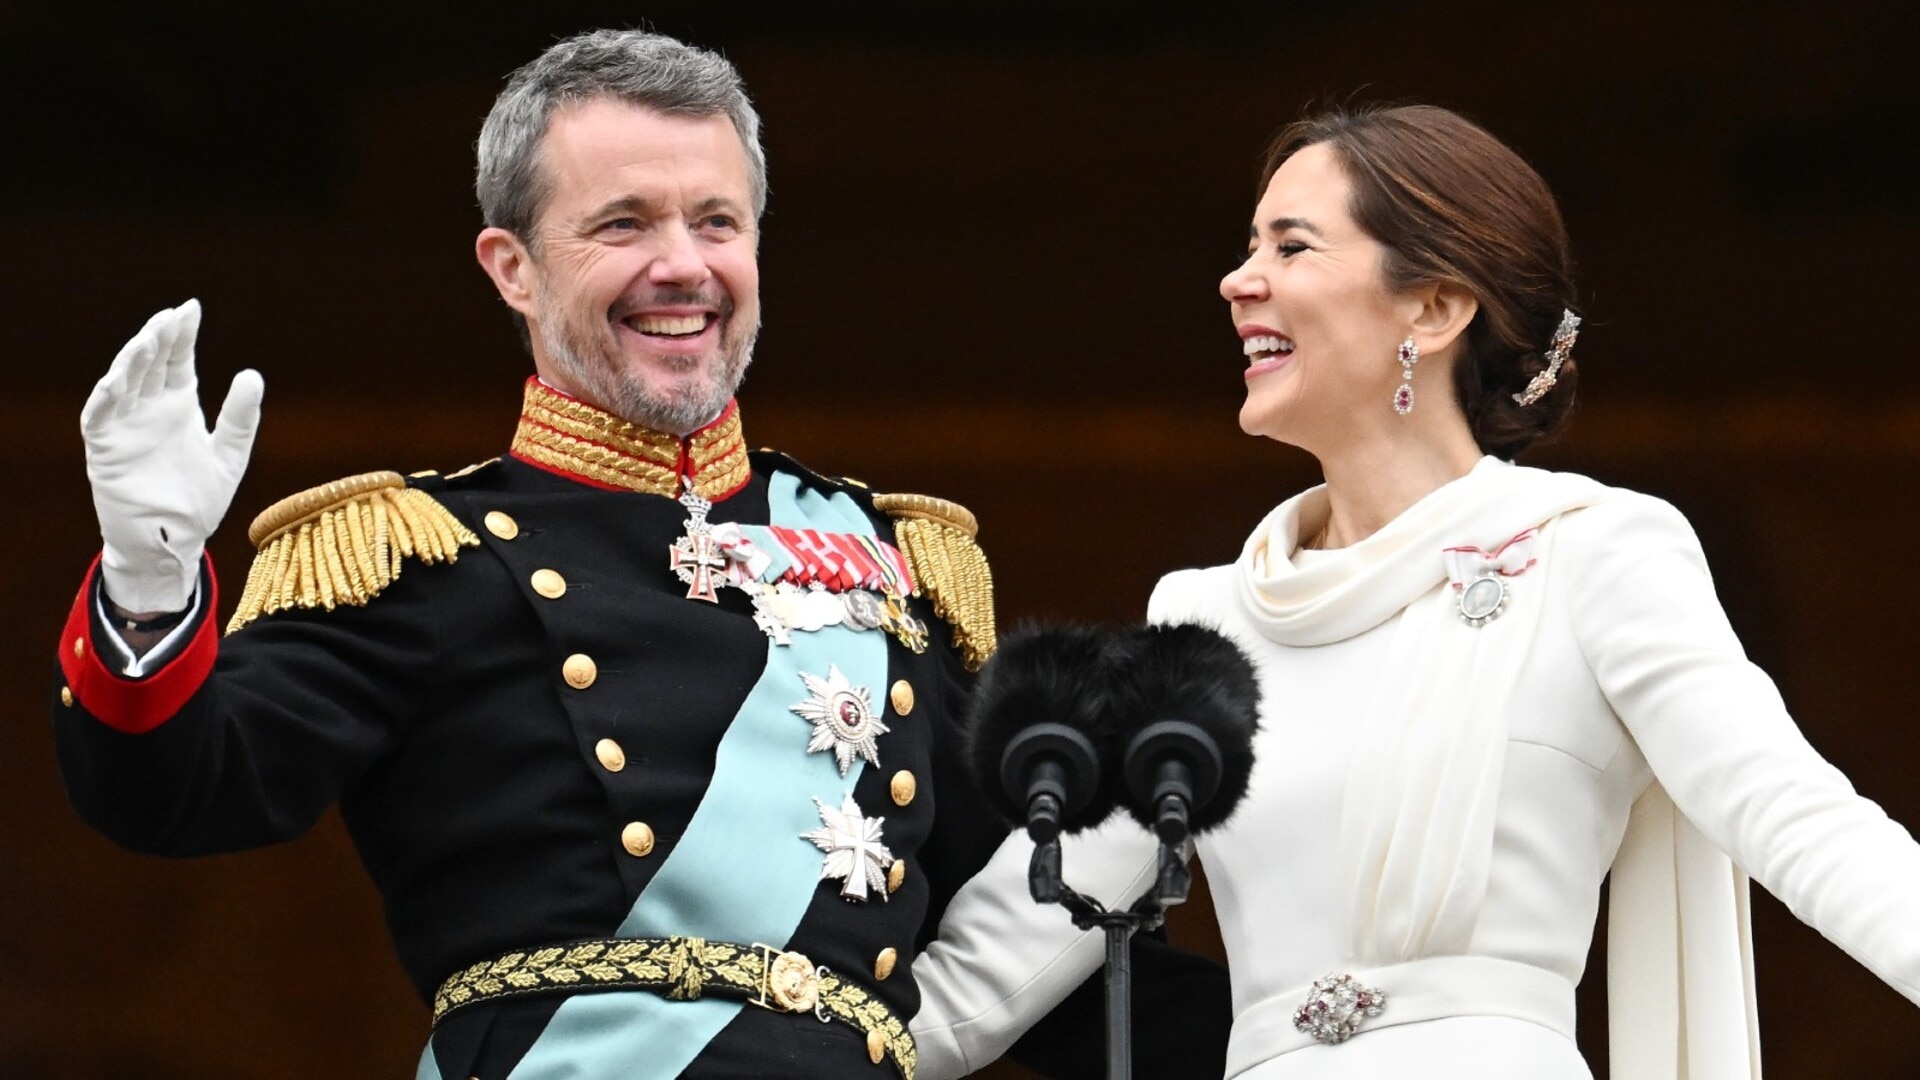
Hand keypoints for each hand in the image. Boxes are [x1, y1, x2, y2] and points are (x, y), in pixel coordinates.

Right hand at [81, 300, 263, 612]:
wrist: (174, 541)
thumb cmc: (199, 501)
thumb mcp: (228, 456)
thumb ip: (239, 419)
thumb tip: (252, 374)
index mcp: (179, 406)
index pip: (178, 361)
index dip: (182, 335)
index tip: (191, 308)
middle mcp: (150, 410)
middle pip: (150, 364)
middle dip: (158, 338)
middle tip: (170, 316)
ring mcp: (125, 426)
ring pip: (123, 383)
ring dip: (131, 360)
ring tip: (148, 338)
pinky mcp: (106, 448)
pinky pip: (101, 416)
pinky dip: (107, 396)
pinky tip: (117, 378)